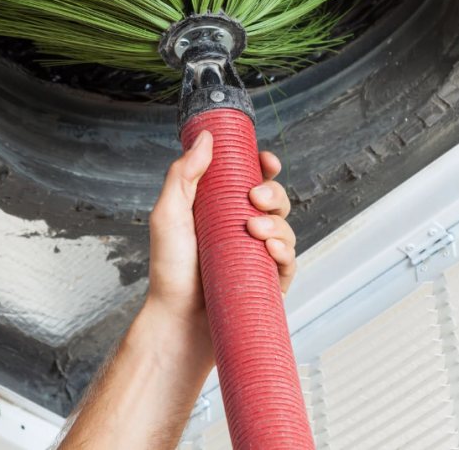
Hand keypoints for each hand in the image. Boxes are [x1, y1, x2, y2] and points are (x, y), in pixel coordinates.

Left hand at [144, 130, 296, 365]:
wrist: (177, 321)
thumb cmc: (169, 271)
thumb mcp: (169, 214)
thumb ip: (184, 174)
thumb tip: (206, 137)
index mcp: (219, 209)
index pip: (250, 179)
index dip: (264, 167)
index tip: (266, 161)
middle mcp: (241, 229)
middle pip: (274, 199)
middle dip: (272, 192)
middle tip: (254, 198)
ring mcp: (256, 255)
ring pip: (286, 227)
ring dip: (278, 222)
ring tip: (255, 230)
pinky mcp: (268, 282)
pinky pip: (289, 261)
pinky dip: (285, 251)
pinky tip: (271, 249)